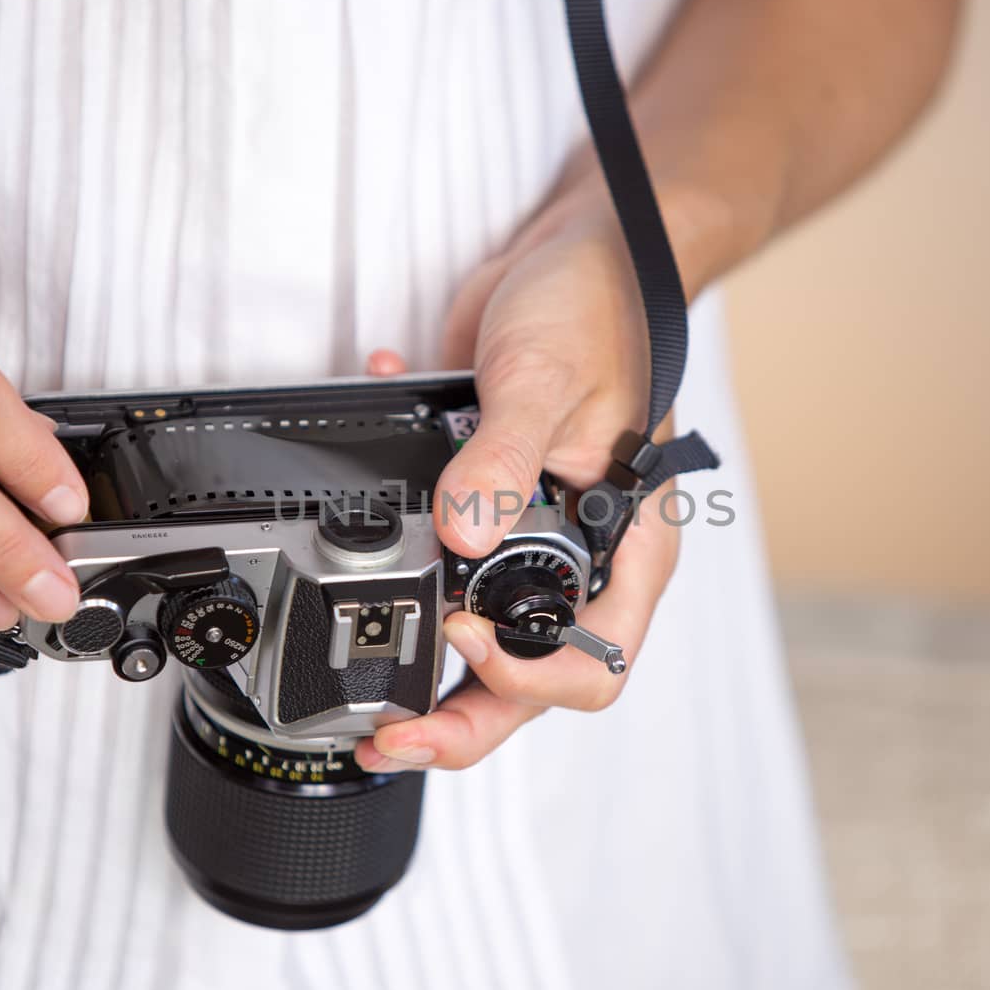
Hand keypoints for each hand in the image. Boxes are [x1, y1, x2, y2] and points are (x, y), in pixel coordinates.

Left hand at [355, 194, 681, 772]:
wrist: (573, 253)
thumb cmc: (600, 308)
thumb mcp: (548, 381)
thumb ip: (504, 461)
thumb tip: (459, 534)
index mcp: (626, 544)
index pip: (594, 657)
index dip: (526, 676)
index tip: (463, 638)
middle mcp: (581, 558)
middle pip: (530, 678)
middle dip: (460, 718)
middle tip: (390, 736)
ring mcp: (530, 541)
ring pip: (482, 641)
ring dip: (423, 672)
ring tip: (366, 696)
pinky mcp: (482, 509)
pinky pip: (442, 563)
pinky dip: (396, 550)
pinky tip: (363, 496)